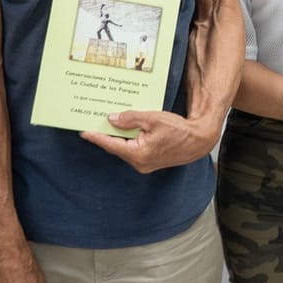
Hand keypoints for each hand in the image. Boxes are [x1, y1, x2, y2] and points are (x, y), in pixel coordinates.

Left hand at [84, 110, 218, 172]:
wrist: (199, 141)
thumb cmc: (180, 130)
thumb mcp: (153, 118)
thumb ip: (130, 118)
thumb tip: (112, 119)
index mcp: (138, 153)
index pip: (111, 144)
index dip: (96, 137)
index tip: (83, 132)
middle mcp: (139, 162)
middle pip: (116, 147)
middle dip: (106, 135)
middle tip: (93, 122)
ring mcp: (145, 164)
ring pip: (125, 148)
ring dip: (118, 137)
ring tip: (109, 123)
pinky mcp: (150, 161)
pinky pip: (133, 150)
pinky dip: (128, 140)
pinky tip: (126, 129)